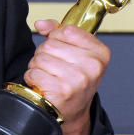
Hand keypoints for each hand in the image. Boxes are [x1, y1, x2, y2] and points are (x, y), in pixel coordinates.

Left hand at [25, 20, 109, 134]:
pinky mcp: (61, 91)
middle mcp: (92, 67)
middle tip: (54, 68)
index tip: (63, 50)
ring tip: (50, 76)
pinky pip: (33, 73)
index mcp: (100, 53)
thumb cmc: (73, 80)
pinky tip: (44, 85)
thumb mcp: (74, 52)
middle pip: (50, 44)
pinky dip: (33, 78)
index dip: (57, 38)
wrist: (72, 111)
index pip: (67, 30)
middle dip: (45, 54)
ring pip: (39, 58)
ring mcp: (78, 80)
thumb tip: (41, 24)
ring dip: (38, 67)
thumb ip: (58, 32)